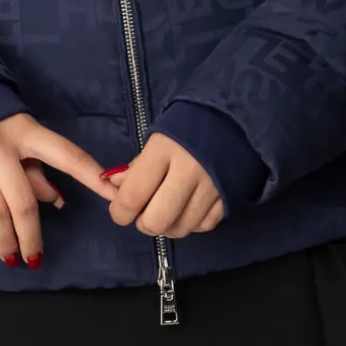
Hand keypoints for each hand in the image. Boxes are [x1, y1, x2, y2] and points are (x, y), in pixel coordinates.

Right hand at [0, 112, 121, 266]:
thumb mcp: (24, 136)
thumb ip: (39, 170)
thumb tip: (57, 202)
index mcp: (28, 132)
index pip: (66, 155)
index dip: (90, 176)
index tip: (112, 195)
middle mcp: (0, 145)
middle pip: (21, 201)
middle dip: (30, 235)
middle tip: (34, 258)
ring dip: (4, 240)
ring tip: (12, 259)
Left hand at [105, 132, 225, 236]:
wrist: (231, 117)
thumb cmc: (186, 125)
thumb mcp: (157, 138)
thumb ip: (136, 166)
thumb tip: (114, 187)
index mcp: (164, 150)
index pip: (133, 196)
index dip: (119, 212)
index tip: (119, 211)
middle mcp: (188, 171)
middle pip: (157, 221)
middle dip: (144, 224)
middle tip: (144, 212)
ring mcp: (211, 187)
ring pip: (181, 229)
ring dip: (168, 226)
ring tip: (166, 209)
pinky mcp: (229, 197)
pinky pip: (204, 226)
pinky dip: (191, 223)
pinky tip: (187, 209)